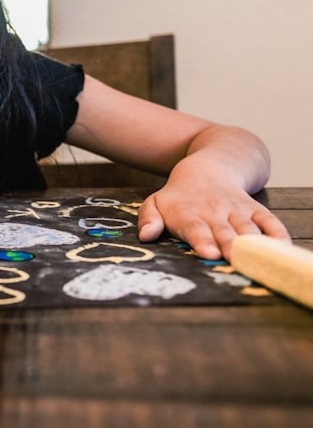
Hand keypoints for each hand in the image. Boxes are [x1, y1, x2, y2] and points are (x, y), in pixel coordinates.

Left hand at [137, 180, 290, 260]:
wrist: (207, 169)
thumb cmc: (178, 196)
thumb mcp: (155, 202)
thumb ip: (148, 219)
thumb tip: (145, 236)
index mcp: (188, 214)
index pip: (195, 228)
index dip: (203, 240)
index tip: (209, 253)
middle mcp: (214, 213)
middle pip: (223, 231)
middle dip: (230, 245)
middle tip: (235, 258)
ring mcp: (236, 210)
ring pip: (247, 227)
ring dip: (253, 241)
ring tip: (259, 257)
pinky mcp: (255, 208)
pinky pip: (269, 219)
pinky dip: (277, 232)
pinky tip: (282, 245)